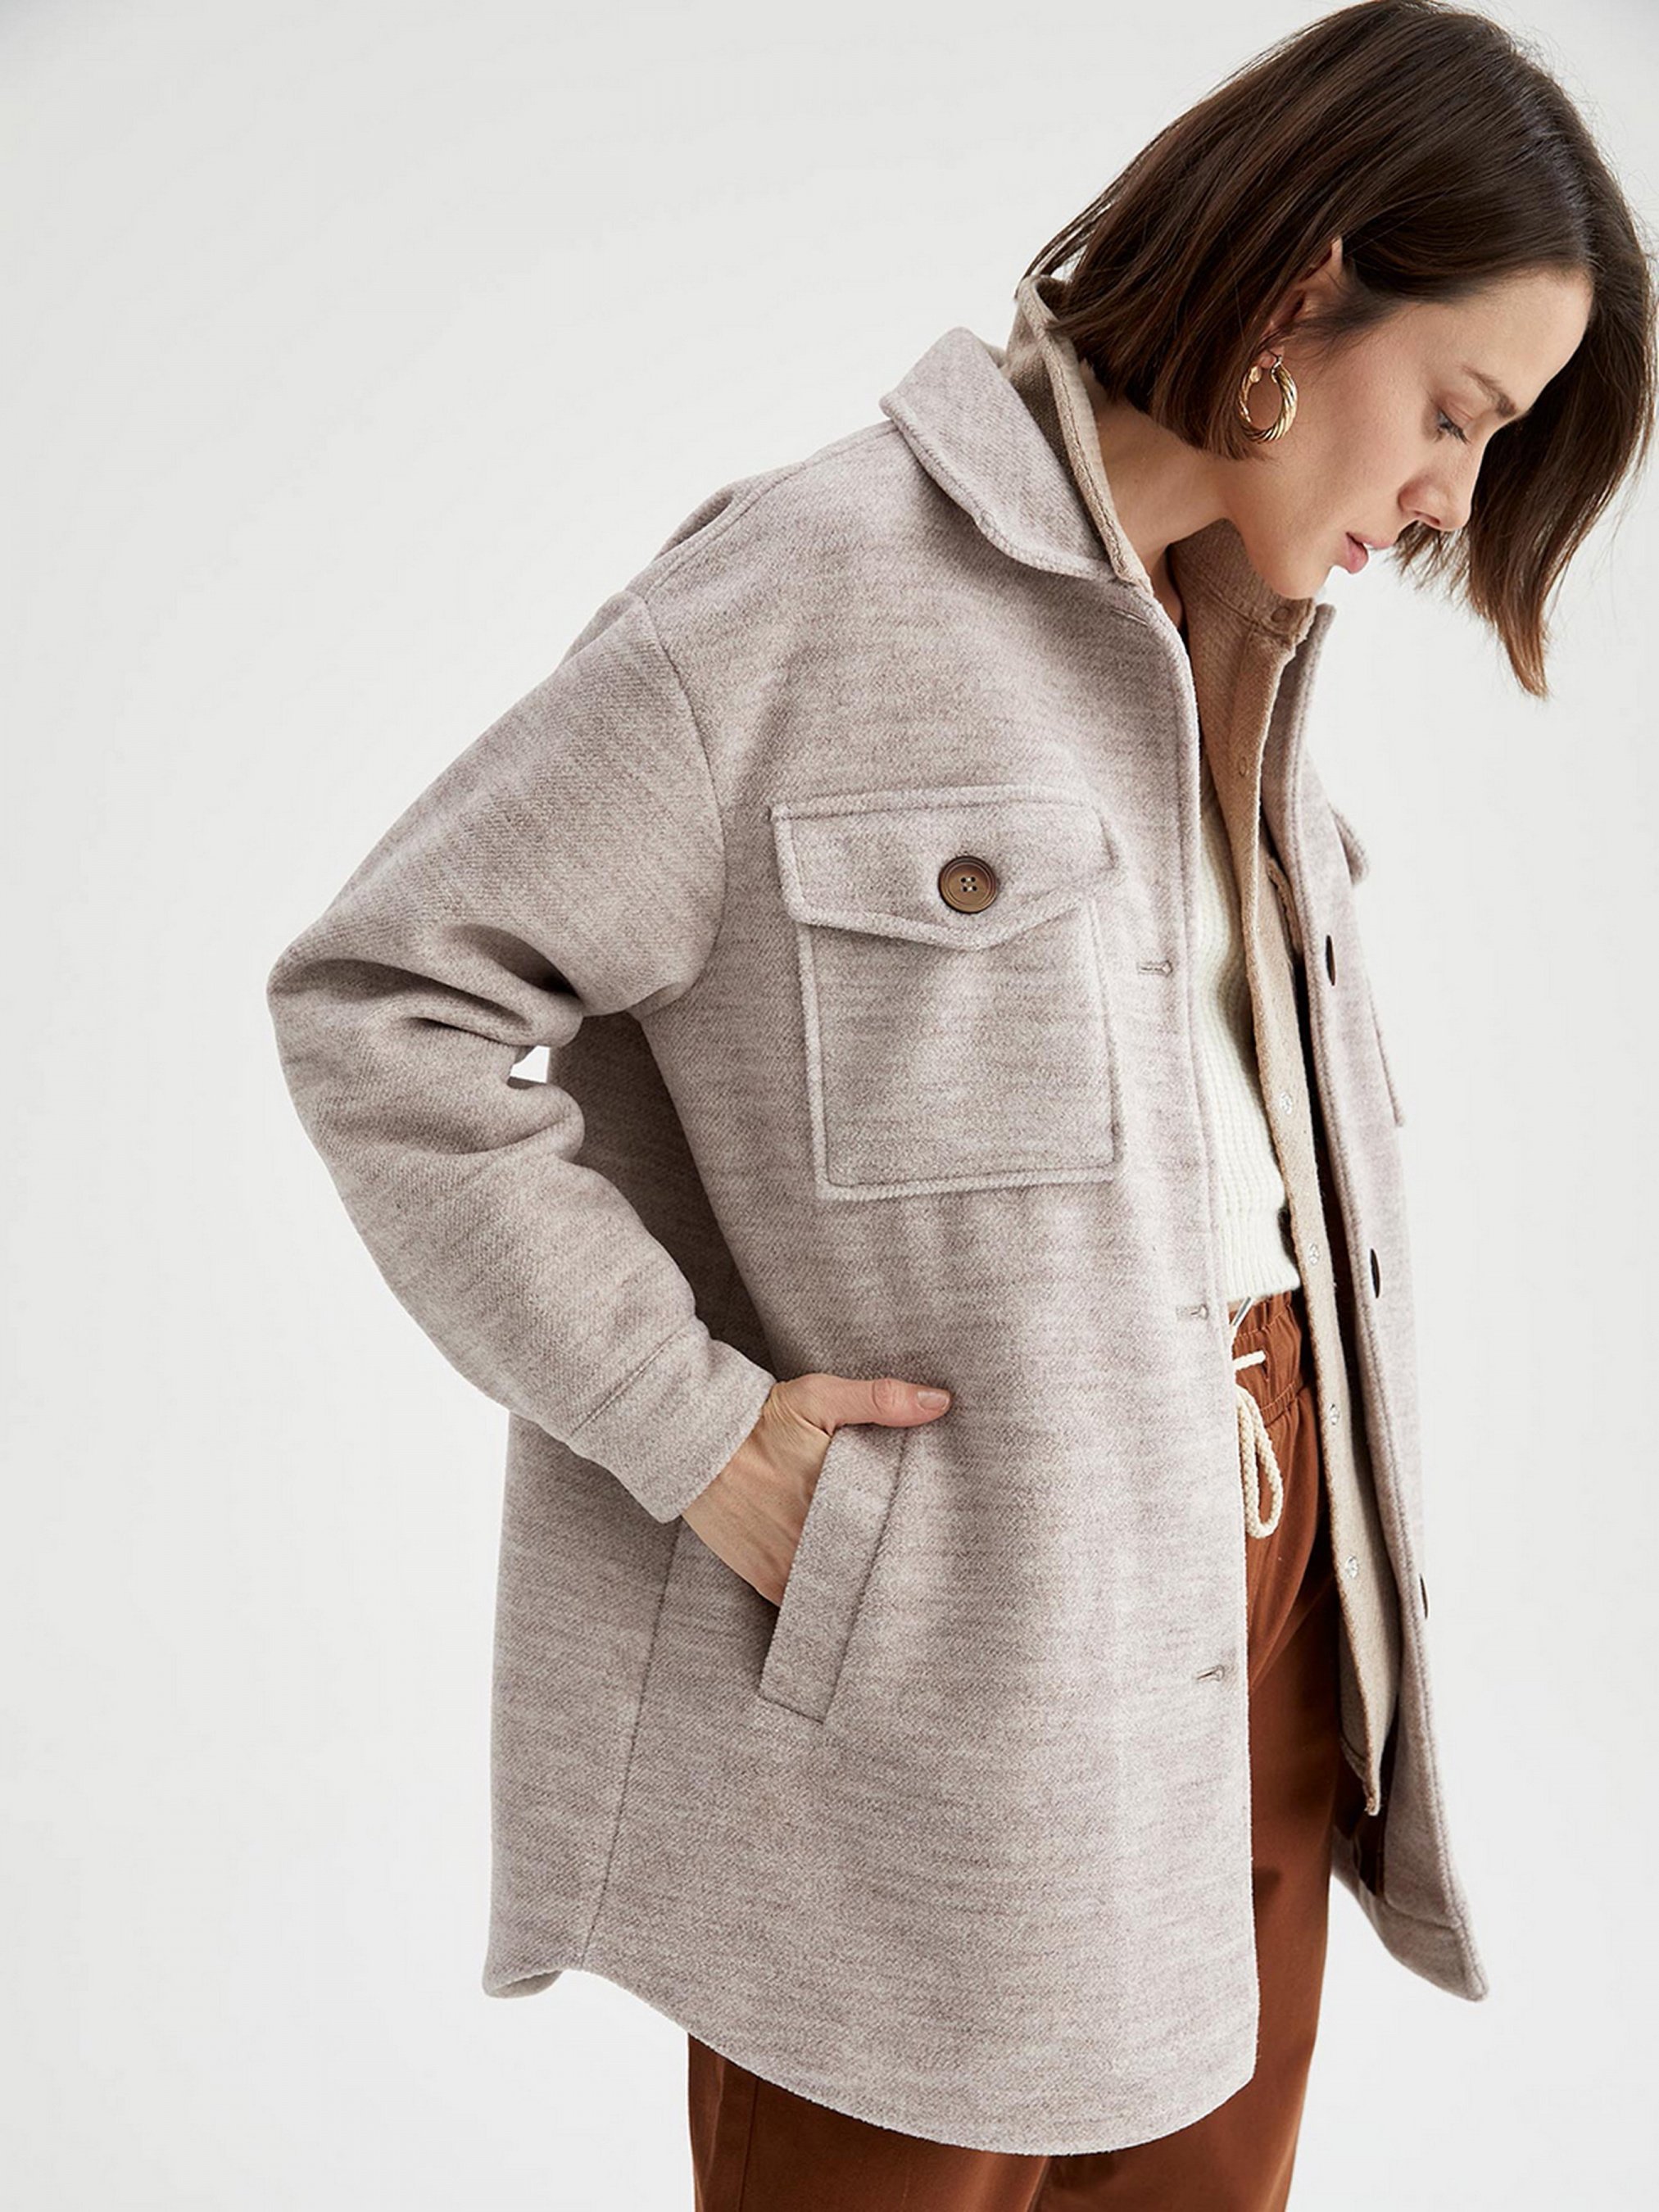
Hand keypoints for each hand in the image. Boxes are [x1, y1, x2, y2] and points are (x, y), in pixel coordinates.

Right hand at [680, 1373, 952, 1602]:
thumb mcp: (820, 1397)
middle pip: (872, 1565)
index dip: (919, 1537)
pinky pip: (807, 1604)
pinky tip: (847, 1593)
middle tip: (923, 1565)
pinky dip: (827, 1601)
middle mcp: (816, 1539)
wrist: (694, 1444)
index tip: (939, 1538)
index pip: (897, 1530)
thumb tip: (940, 1402)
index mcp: (840, 1497)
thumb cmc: (761, 1418)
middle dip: (894, 1564)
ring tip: (888, 1582)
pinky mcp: (766, 1580)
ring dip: (861, 1585)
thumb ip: (881, 1400)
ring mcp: (790, 1566)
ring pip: (843, 1590)